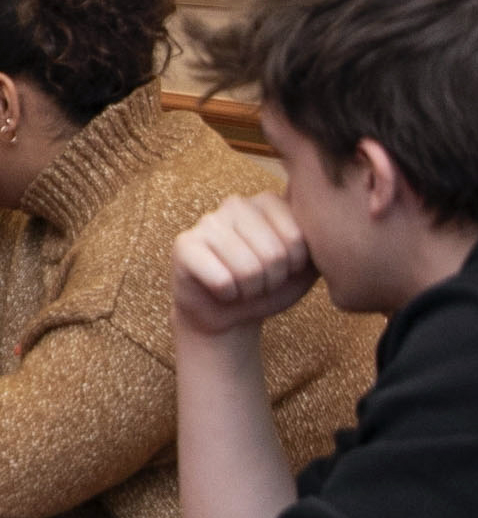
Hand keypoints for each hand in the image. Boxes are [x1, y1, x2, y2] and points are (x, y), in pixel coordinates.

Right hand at [173, 192, 317, 340]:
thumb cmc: (270, 287)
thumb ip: (321, 241)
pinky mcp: (184, 244)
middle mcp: (236, 203)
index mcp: (268, 202)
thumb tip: (333, 206)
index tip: (285, 269)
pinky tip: (221, 290)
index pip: (297, 237)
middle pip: (273, 254)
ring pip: (248, 268)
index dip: (295, 266)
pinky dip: (228, 295)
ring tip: (242, 285)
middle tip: (260, 281)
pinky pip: (222, 280)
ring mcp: (207, 221)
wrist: (229, 315)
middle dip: (272, 280)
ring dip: (250, 290)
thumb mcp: (306, 267)